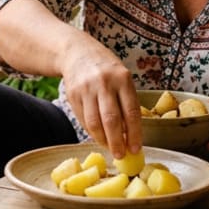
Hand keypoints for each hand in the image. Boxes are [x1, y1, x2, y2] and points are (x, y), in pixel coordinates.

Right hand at [58, 38, 140, 157]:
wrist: (77, 53)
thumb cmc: (106, 70)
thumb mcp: (122, 78)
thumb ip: (126, 102)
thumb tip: (130, 135)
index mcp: (122, 79)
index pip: (131, 112)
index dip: (134, 133)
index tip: (135, 149)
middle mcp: (104, 83)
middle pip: (111, 120)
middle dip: (117, 142)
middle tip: (121, 155)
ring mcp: (86, 89)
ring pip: (94, 123)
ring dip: (103, 140)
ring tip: (110, 149)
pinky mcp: (73, 95)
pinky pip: (83, 120)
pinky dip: (92, 132)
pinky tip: (98, 137)